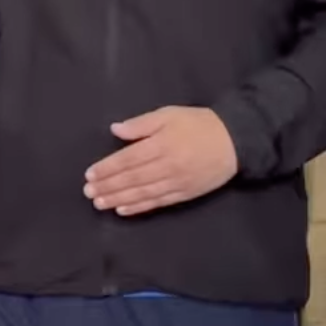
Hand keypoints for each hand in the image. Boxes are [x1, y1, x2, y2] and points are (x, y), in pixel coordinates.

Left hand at [84, 106, 237, 215]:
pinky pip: (158, 203)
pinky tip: (122, 210)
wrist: (237, 140)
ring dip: (118, 199)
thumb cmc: (198, 124)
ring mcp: (177, 182)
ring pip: (142, 193)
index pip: (128, 159)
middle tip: (88, 192)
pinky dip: (139, 207)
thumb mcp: (169, 114)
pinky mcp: (185, 194)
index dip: (107, 168)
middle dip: (108, 186)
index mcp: (162, 144)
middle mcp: (167, 165)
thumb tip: (115, 130)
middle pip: (132, 178)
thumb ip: (141, 123)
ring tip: (100, 203)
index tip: (90, 174)